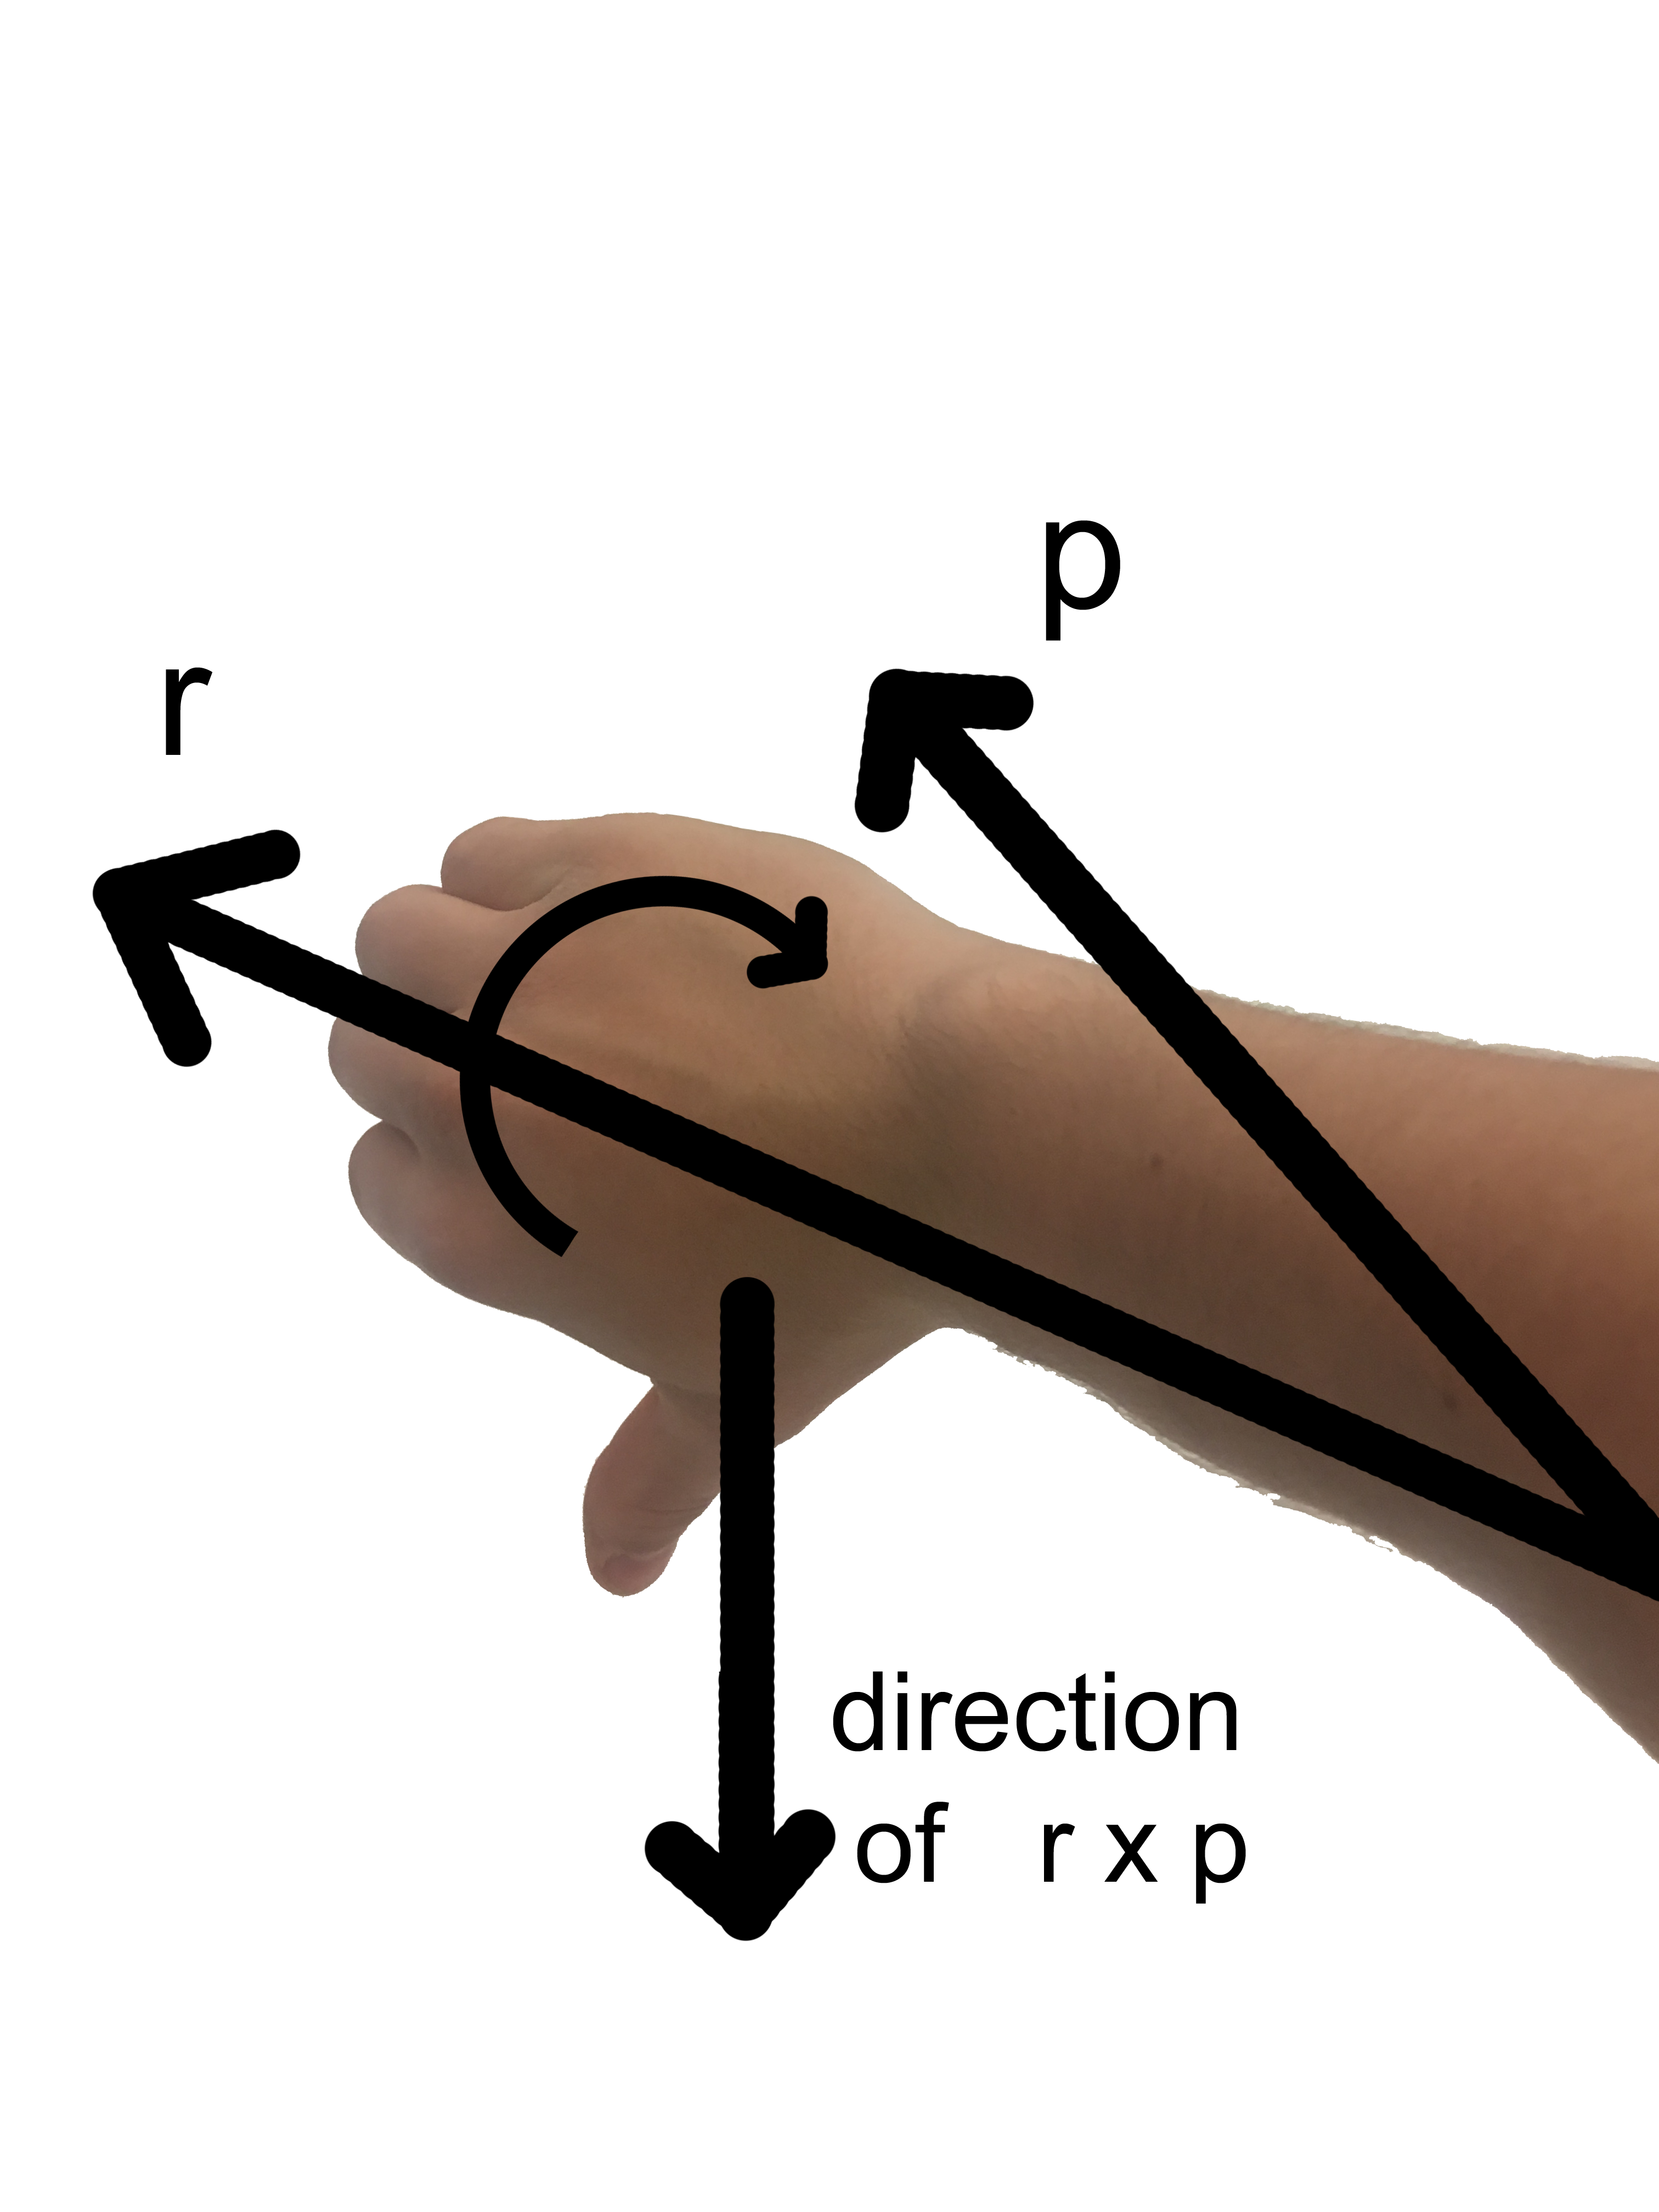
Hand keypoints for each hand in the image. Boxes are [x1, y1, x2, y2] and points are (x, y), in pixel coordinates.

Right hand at [327, 813, 977, 1594]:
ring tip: (552, 969)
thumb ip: (653, 1473)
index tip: (528, 1143)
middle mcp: (459, 1099)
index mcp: (474, 1229)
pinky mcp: (582, 868)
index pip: (379, 1176)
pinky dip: (517, 874)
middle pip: (369, 1049)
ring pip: (399, 940)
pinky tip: (595, 905)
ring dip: (454, 951)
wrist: (960, 1120)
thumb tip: (617, 1568)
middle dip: (441, 1052)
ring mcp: (512, 973)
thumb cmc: (851, 1267)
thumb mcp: (741, 1390)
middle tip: (547, 1053)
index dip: (449, 1157)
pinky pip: (482, 852)